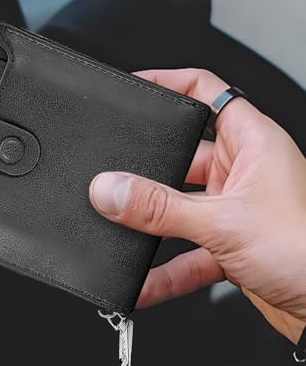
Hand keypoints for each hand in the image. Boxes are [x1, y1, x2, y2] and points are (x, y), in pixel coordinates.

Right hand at [89, 68, 305, 342]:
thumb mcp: (224, 222)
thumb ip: (160, 207)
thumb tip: (112, 190)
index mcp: (253, 143)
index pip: (205, 92)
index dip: (169, 83)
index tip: (134, 88)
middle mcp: (244, 172)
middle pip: (182, 155)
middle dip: (150, 169)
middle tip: (117, 174)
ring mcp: (235, 209)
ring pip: (180, 207)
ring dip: (153, 225)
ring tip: (123, 228)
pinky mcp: (229, 245)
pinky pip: (186, 251)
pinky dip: (164, 269)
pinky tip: (143, 282)